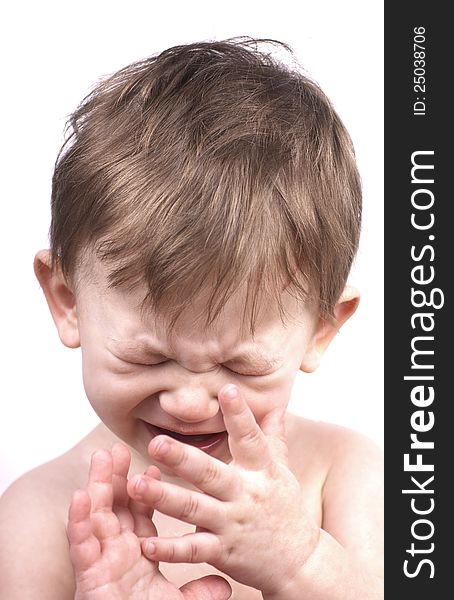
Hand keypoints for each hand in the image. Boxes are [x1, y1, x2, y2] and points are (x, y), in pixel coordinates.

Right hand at [67, 443, 231, 599]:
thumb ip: (197, 592)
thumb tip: (223, 584)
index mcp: (139, 551)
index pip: (143, 513)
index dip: (148, 489)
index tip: (156, 466)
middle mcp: (118, 550)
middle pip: (117, 505)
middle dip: (118, 476)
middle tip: (119, 447)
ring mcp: (102, 560)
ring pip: (98, 515)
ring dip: (98, 485)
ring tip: (101, 457)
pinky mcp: (87, 575)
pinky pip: (80, 544)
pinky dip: (79, 519)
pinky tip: (80, 495)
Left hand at [128, 385, 319, 595]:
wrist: (300, 562)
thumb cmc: (285, 509)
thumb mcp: (283, 471)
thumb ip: (274, 438)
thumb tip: (277, 407)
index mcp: (262, 470)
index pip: (250, 438)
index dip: (240, 414)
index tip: (227, 389)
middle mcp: (246, 494)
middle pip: (211, 474)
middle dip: (182, 458)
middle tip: (155, 442)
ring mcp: (233, 524)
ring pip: (194, 509)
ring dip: (164, 498)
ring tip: (136, 486)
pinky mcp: (224, 551)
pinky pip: (193, 550)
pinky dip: (170, 549)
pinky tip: (146, 543)